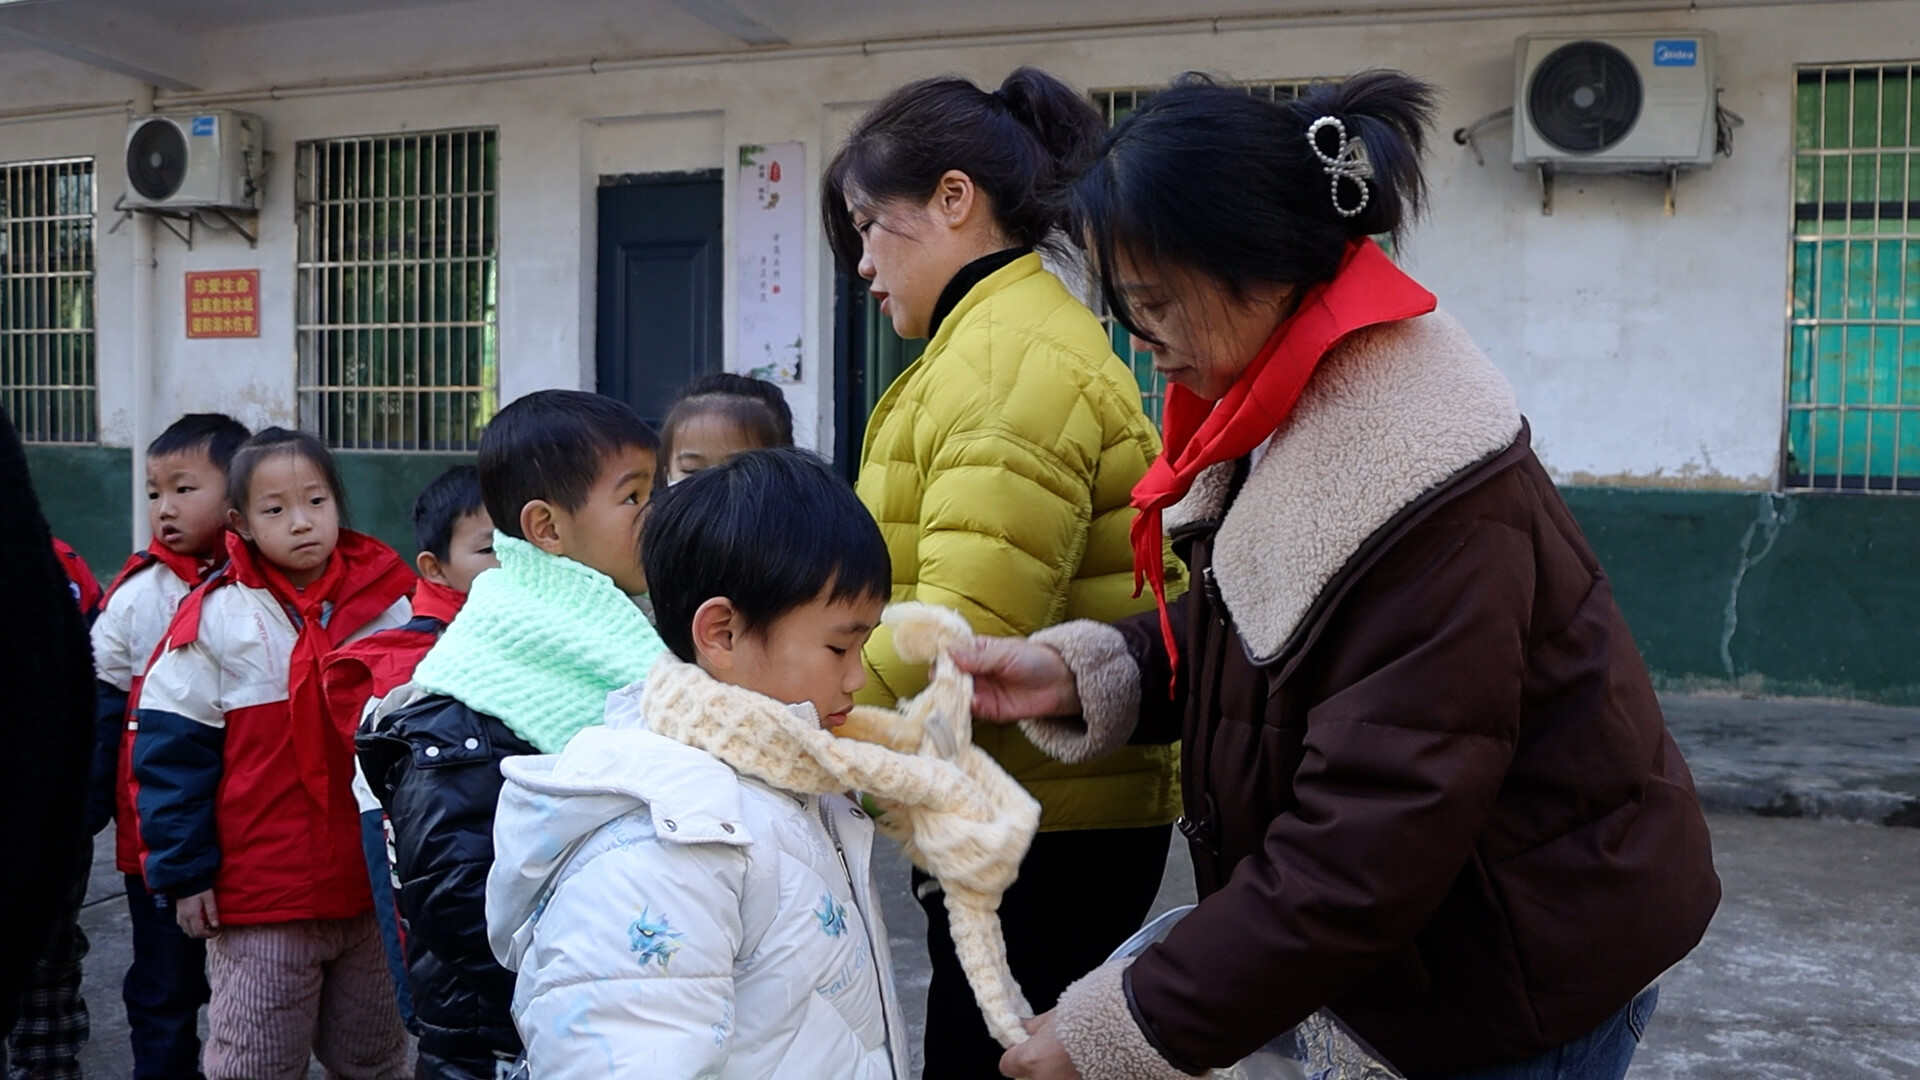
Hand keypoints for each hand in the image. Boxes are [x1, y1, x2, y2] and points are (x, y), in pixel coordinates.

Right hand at [175, 889, 220, 937]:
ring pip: (187, 931)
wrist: (187, 880)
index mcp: (192, 914)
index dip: (210, 934)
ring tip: (208, 926)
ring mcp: (180, 916)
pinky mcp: (178, 913)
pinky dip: (191, 928)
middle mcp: (184, 917)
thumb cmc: (200, 887)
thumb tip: (216, 925)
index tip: (217, 930)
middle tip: (214, 930)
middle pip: (193, 934)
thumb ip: (212, 912)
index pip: (200, 931)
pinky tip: (199, 923)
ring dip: (198, 932)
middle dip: (204, 935)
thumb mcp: (209, 898)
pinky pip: (183, 926)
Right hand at [950, 637, 1079, 721]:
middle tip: (939, 682)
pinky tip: (971, 703)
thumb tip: (950, 653)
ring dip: (953, 696)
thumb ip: (979, 657)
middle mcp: (975, 672)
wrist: (1061, 684)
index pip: (953, 654)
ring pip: (958, 695)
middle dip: (944, 680)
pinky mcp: (990, 710)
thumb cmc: (1036, 660)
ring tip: (951, 695)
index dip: (942, 658)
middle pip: (951, 677)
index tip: (934, 662)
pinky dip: (968, 709)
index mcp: (977, 652)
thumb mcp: (1007, 653)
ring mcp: (981, 691)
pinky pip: (972, 711)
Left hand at [1000, 1012, 1083, 1078]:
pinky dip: (1070, 1073)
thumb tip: (1023, 1027)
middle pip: (1028, 1078)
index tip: (1021, 1047)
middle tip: (1048, 1051)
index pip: (1007, 1066)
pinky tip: (1081, 1063)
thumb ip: (1033, 1027)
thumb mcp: (1052, 1017)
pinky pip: (1067, 1078)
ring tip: (1068, 1057)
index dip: (1013, 1056)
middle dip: (1035, 1066)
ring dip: (1054, 1071)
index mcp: (1031, 1059)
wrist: (1118, 1025)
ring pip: (1049, 1079)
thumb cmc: (1085, 1016)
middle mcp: (1044, 1079)